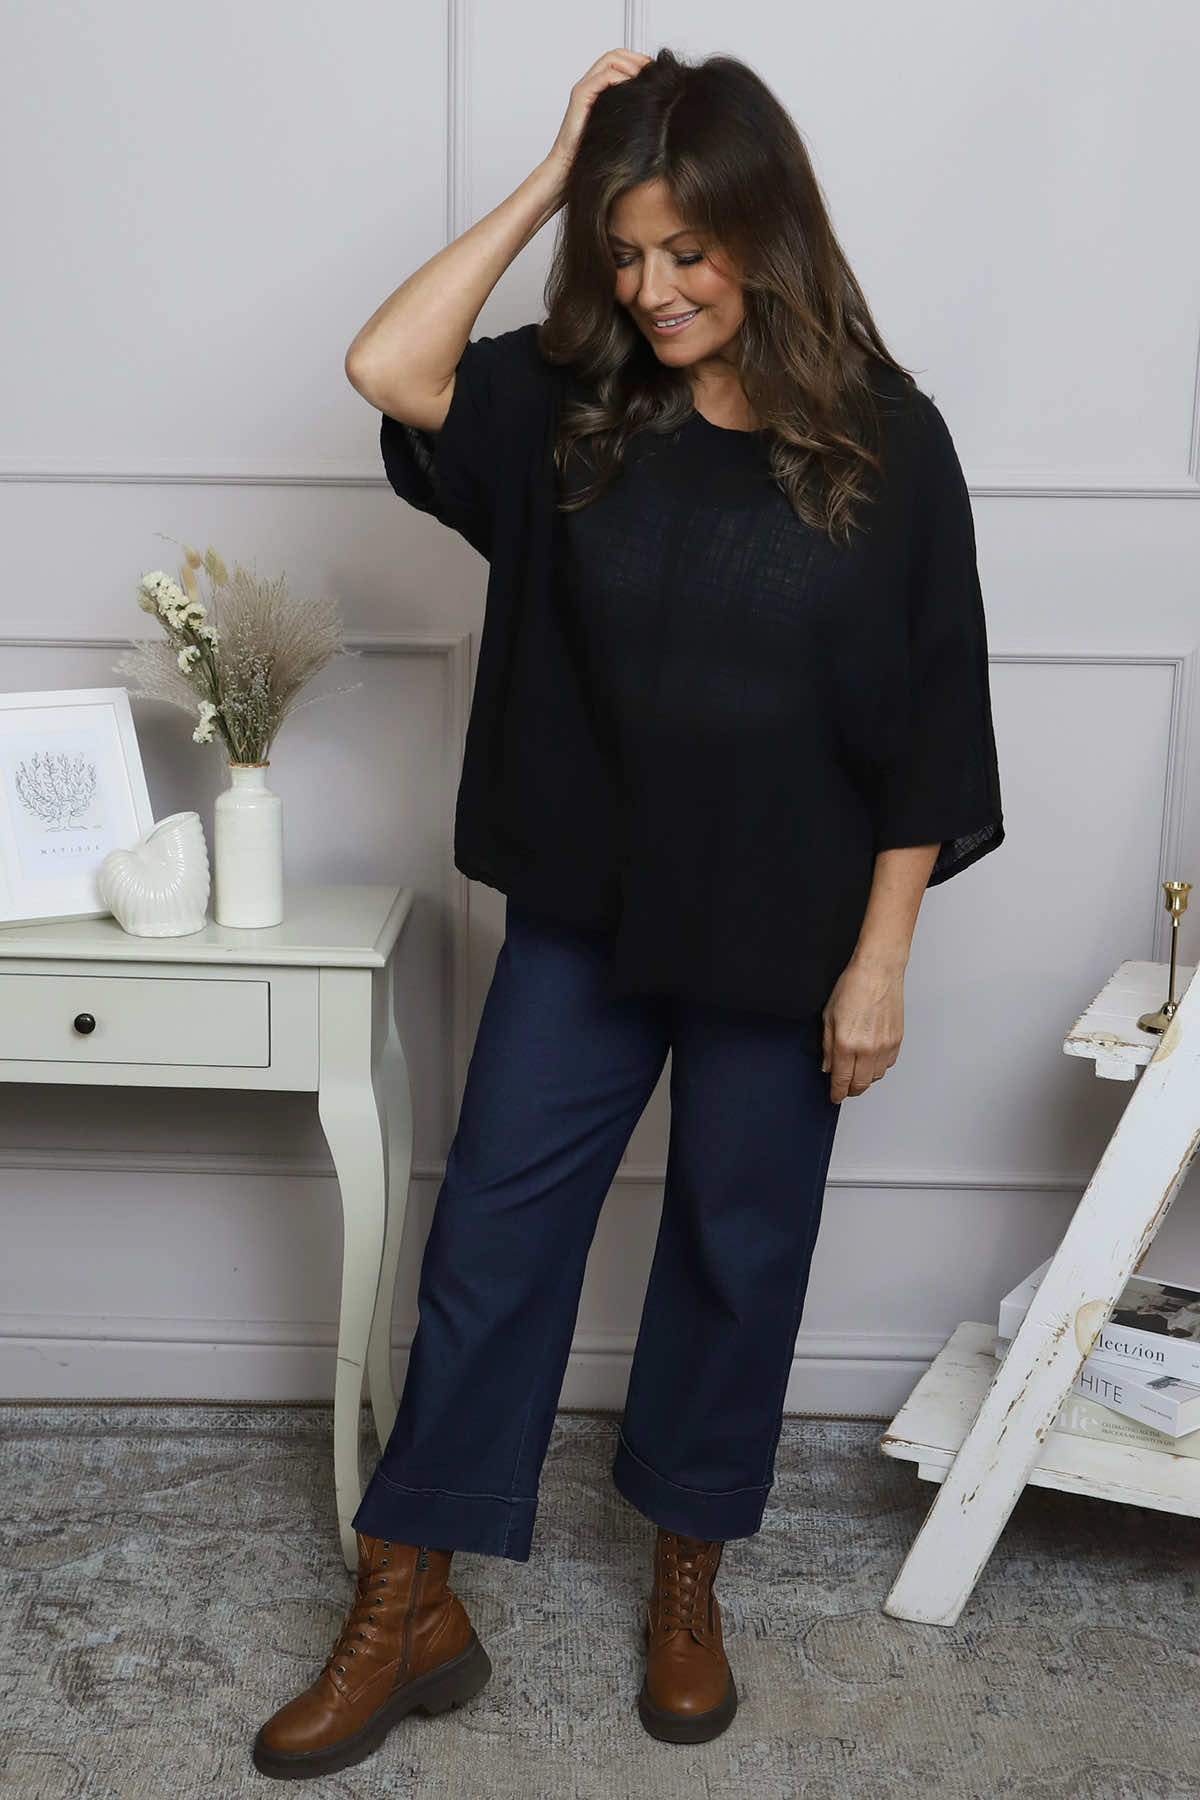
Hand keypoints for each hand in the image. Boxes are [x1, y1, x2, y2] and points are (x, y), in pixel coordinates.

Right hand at [546, 48, 652, 175]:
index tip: (655, 70)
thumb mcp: (617, 124)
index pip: (618, 60)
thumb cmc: (591, 149)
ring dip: (630, 65)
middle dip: (637, 58)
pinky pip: (604, 76)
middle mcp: (589, 83)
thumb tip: (655, 102)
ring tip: (645, 78)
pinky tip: (633, 88)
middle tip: (653, 70)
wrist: (570, 163)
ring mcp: (584, 87)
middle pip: (615, 55)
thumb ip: (628, 107)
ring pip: (609, 60)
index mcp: (597, 87)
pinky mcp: (581, 95)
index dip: (637, 60)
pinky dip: (620, 77)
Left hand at [820, 955, 903, 1101]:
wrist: (878, 972)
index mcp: (846, 1043)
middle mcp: (867, 1049)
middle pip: (860, 1084)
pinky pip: (888, 1064)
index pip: (841, 1080)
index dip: (837, 1092)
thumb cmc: (853, 987)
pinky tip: (871, 1059)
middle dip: (851, 1090)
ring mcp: (885, 1046)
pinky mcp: (897, 1040)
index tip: (835, 1096)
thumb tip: (828, 1066)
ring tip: (857, 1072)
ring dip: (865, 1079)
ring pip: (876, 1077)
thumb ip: (827, 1046)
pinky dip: (878, 1067)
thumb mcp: (829, 1016)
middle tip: (845, 1089)